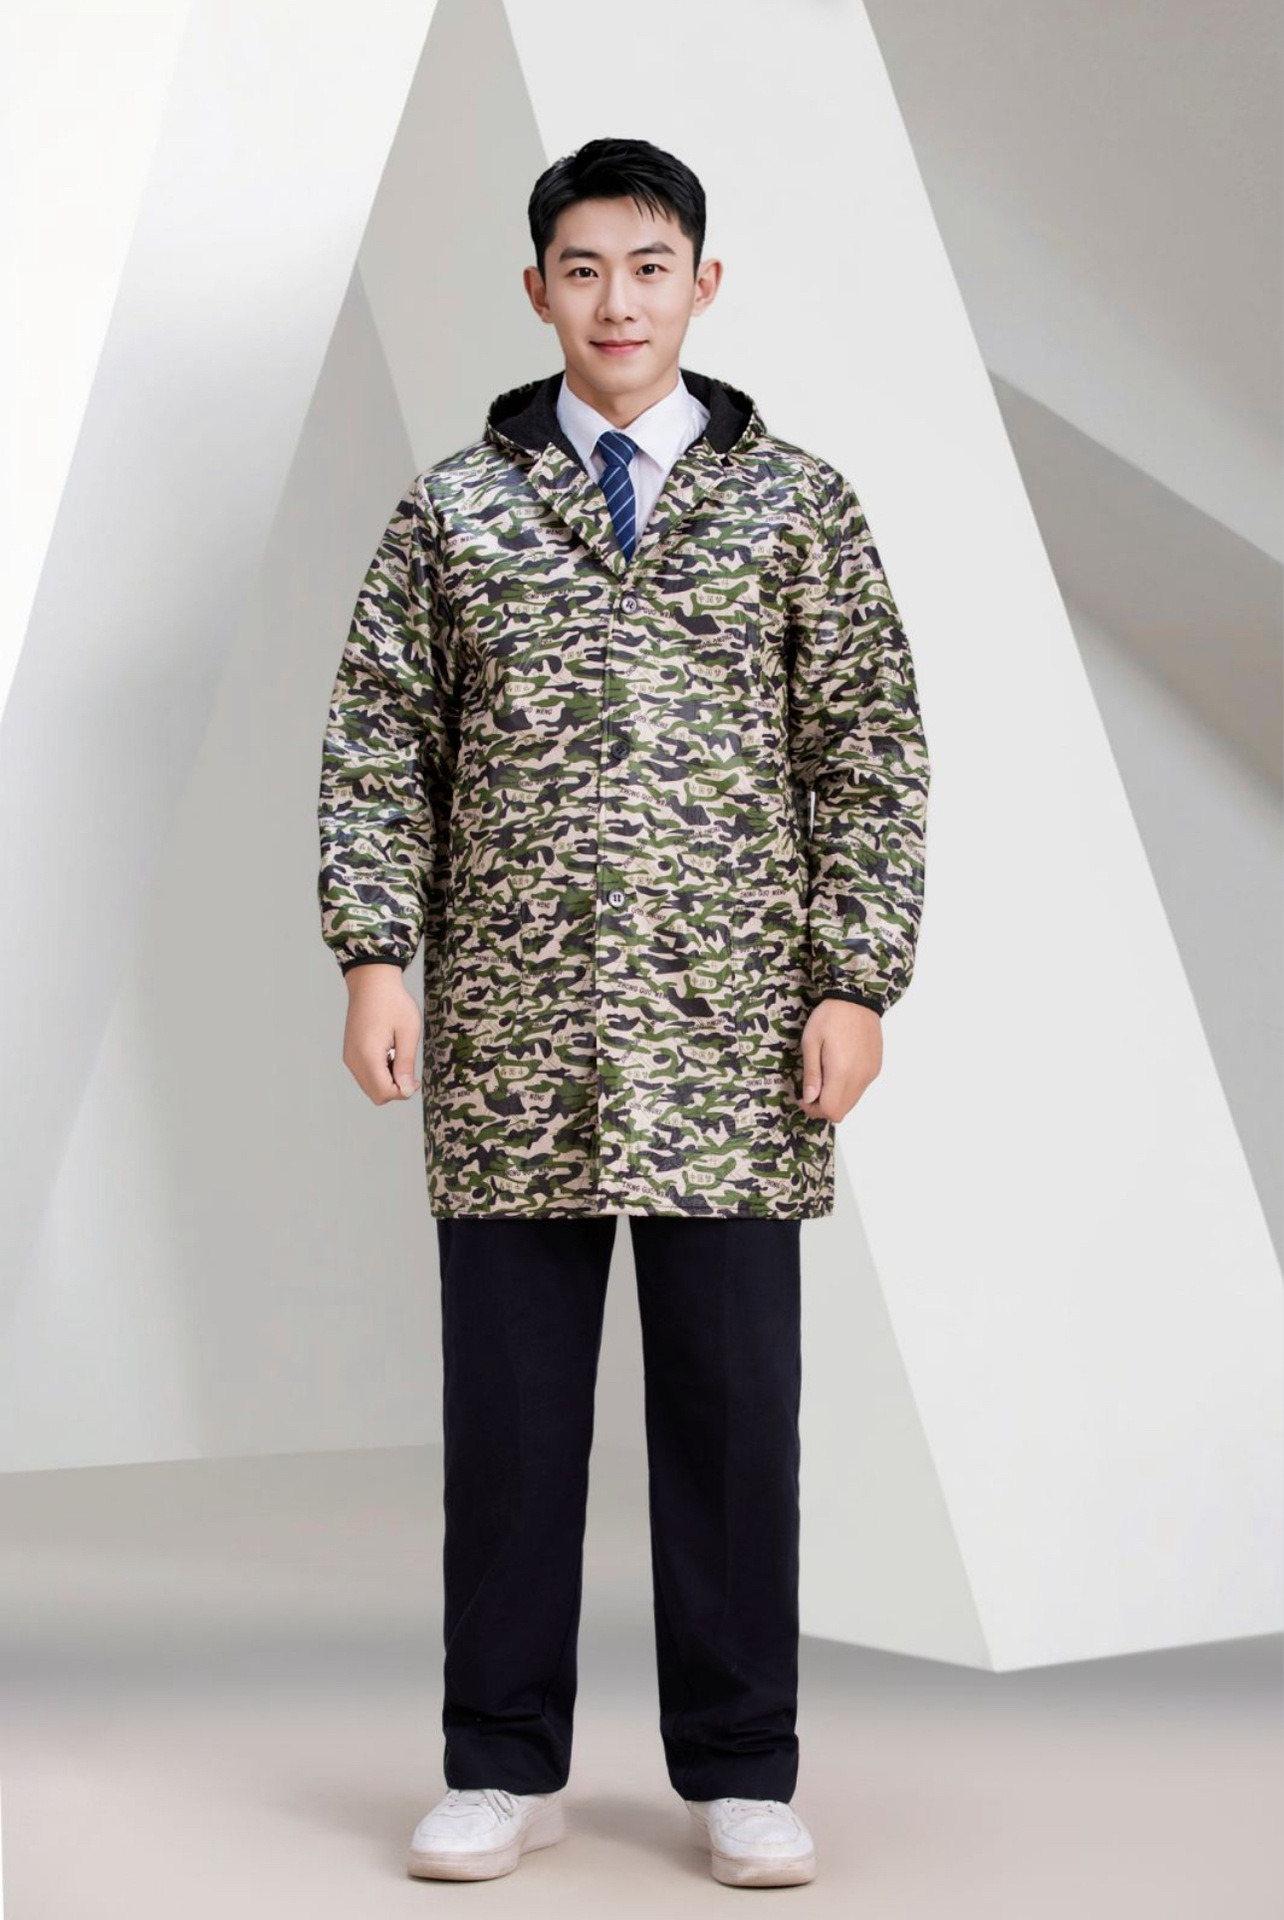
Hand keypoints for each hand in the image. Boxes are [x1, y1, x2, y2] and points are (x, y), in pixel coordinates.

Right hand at [341, 964, 421, 1103]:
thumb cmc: (393, 1002)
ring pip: (370, 1087)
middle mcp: (354, 1060)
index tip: (415, 1078)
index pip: (384, 1092)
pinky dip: (379, 1073)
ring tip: (398, 1056)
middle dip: (396, 1089)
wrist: (371, 982)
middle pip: (376, 1095)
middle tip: (409, 1069)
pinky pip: (365, 1075)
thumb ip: (406, 1064)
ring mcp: (350, 1057)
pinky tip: (389, 1054)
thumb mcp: (408, 1032)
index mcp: (368, 1055)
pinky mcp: (350, 1053)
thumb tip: (406, 1091)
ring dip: (388, 1081)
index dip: (403, 1091)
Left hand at [796, 999, 881, 1121]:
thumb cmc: (829, 1017)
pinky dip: (847, 1088)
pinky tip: (839, 1069)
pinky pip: (860, 1089)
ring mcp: (870, 1073)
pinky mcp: (876, 1067)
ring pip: (852, 1102)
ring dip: (836, 1098)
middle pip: (842, 1111)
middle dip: (823, 1107)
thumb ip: (812, 1074)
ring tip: (824, 1077)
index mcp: (842, 1072)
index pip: (831, 1110)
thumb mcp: (811, 1042)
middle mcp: (860, 1078)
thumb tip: (810, 1099)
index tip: (803, 1097)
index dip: (814, 1110)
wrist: (858, 998)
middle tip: (811, 1090)